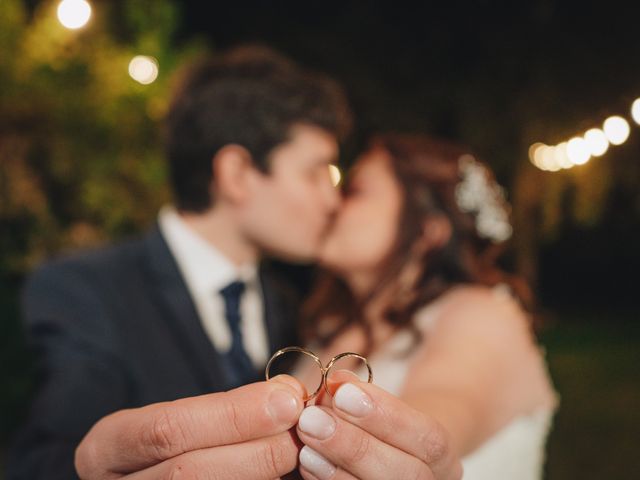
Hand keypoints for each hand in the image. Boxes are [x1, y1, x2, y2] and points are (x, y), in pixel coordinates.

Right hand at [75, 375, 305, 478]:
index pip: (167, 429)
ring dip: (264, 472)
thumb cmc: (169, 448)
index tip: (287, 397)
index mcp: (105, 449)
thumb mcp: (176, 422)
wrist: (151, 477)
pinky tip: (285, 473)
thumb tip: (288, 391)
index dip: (233, 414)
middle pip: (189, 472)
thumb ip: (224, 410)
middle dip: (257, 448)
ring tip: (301, 448)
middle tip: (304, 425)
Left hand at [295, 371, 462, 479]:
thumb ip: (358, 392)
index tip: (343, 391)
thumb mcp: (378, 404)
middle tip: (313, 418)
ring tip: (305, 435)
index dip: (388, 415)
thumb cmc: (380, 423)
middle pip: (406, 474)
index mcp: (443, 456)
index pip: (429, 438)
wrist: (391, 450)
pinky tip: (305, 458)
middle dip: (355, 444)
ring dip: (335, 464)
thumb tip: (335, 383)